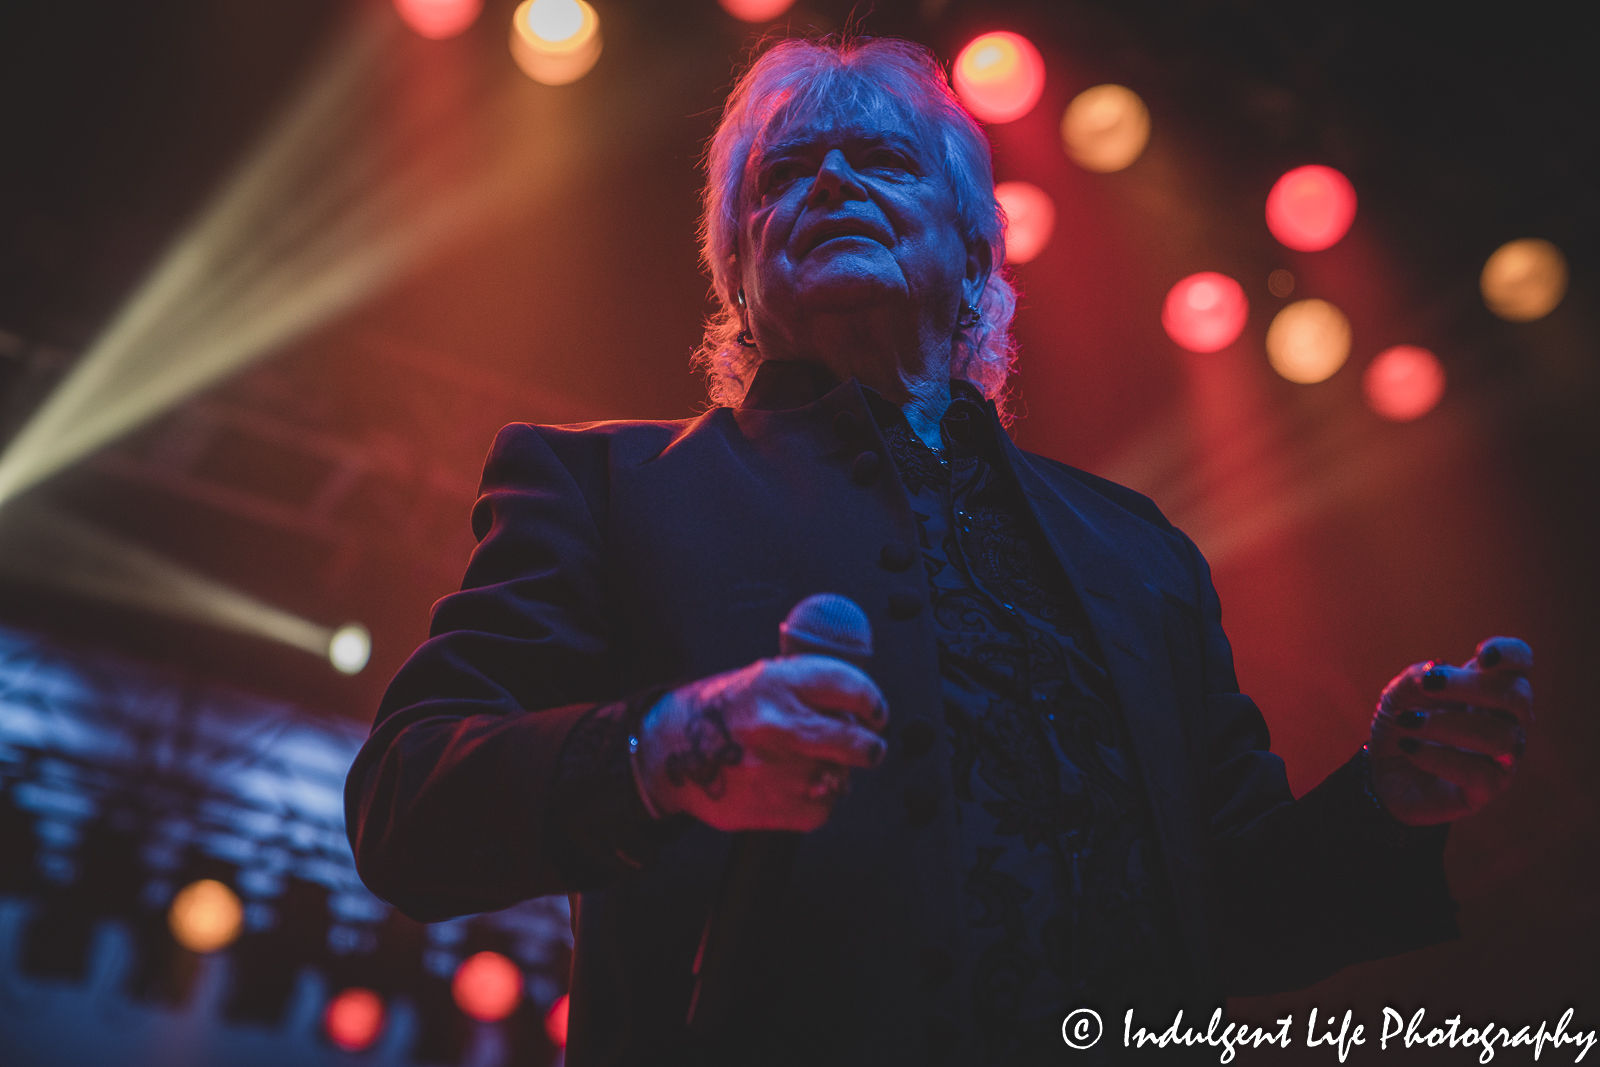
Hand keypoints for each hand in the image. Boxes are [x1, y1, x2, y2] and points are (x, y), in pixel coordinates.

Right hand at [633, 656, 888, 831]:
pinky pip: (822, 809)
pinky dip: (818, 801)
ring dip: (836, 775)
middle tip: (869, 748)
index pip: (850, 688)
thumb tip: (858, 705)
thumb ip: (810, 688)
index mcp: (776, 683)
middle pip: (856, 743)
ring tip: (810, 765)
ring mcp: (775, 770)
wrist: (668, 752)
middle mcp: (777, 725)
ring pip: (841, 779)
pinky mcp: (772, 807)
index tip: (875, 714)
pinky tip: (794, 787)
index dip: (872, 703)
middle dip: (869, 748)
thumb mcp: (762, 678)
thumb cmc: (721, 712)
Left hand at [1369, 636, 1532, 824]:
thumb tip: (1437, 669)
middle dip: (1471, 686)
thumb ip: (1417, 678)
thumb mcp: (1399, 694)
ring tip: (1407, 721)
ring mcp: (1504, 754)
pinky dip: (1438, 756)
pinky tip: (1409, 748)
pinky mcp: (1489, 787)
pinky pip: (1480, 772)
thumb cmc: (1402, 724)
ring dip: (1448, 724)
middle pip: (1518, 696)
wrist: (1384, 773)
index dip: (1510, 654)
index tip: (1482, 655)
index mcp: (1489, 686)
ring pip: (1502, 736)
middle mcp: (1507, 719)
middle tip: (1429, 684)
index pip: (1520, 662)